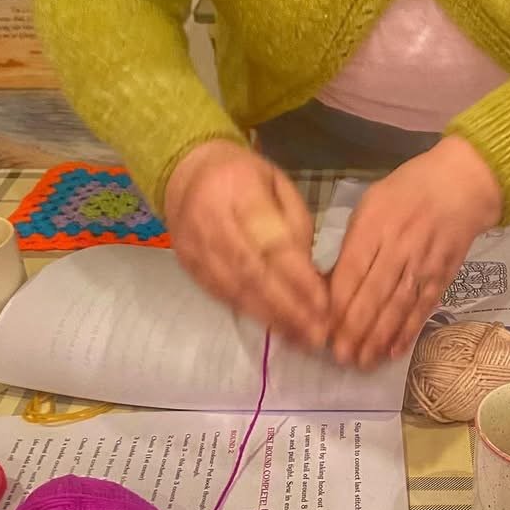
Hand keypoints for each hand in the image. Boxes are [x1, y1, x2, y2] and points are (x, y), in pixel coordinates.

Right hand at [164, 139, 327, 346]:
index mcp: (239, 190)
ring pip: (235, 290)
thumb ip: (296, 226)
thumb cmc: (243, 177)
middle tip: (317, 333)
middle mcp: (211, 221)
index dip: (298, 277)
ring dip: (271, 318)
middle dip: (287, 307)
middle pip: (251, 273)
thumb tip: (311, 275)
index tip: (323, 304)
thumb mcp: (278, 184)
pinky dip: (251, 315)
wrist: (185, 171)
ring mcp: (195, 247)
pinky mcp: (188, 267)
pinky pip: (221, 296)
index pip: (271, 242)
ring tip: (302, 338)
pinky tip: (276, 329)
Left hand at [329, 135, 501, 367]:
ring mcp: (424, 262)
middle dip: (355, 328)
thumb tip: (331, 286)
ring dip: (379, 337)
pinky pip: (424, 307)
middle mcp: (399, 246)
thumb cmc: (407, 191)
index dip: (337, 303)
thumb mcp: (371, 205)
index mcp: (374, 225)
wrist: (462, 183)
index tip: (323, 329)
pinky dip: (409, 330)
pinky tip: (394, 351)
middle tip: (340, 356)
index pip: (352, 271)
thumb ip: (353, 244)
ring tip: (363, 362)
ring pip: (398, 305)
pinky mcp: (444, 275)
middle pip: (374, 293)